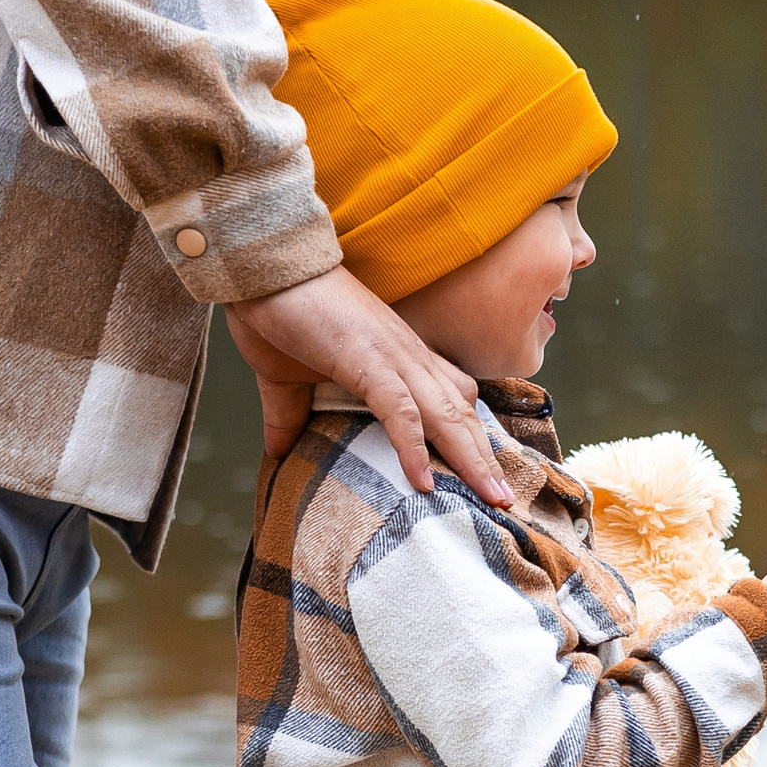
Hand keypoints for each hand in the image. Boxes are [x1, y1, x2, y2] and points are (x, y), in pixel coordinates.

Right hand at [227, 264, 510, 506]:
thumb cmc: (277, 311)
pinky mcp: (367, 360)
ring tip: (492, 500)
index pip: (453, 400)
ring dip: (472, 460)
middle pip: (462, 414)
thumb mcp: (286, 376)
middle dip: (486, 460)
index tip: (489, 474)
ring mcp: (393, 357)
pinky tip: (424, 482)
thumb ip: (289, 414)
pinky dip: (415, 447)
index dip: (474, 437)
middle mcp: (409, 357)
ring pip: (446, 415)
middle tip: (506, 501)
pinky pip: (401, 411)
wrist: (260, 265)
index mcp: (401, 358)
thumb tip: (277, 451)